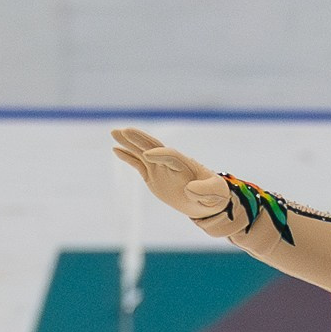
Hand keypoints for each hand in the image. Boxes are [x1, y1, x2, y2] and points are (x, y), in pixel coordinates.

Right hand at [110, 127, 233, 221]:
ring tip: (114, 132)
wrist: (206, 200)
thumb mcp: (216, 194)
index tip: (148, 155)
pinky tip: (115, 149)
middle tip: (125, 131)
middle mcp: (171, 163)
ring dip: (129, 143)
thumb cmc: (214, 195)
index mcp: (186, 165)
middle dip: (140, 139)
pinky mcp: (153, 175)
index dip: (161, 155)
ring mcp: (160, 168)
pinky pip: (138, 165)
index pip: (172, 156)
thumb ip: (206, 191)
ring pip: (142, 152)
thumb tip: (190, 190)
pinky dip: (128, 157)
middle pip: (154, 147)